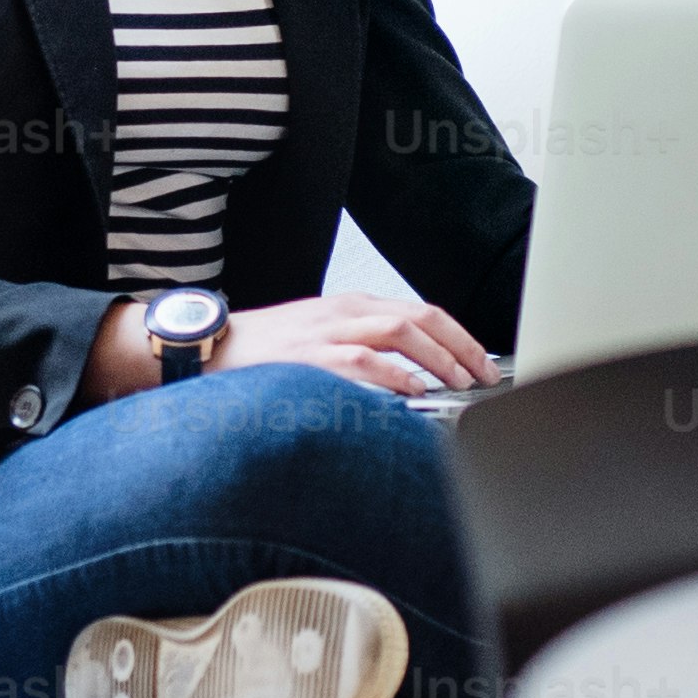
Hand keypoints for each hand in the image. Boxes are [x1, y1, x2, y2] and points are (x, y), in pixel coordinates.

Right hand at [226, 293, 505, 396]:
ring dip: (437, 358)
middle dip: (461, 346)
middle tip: (484, 375)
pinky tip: (413, 391)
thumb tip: (414, 374)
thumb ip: (366, 347)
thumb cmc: (267, 351)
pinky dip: (393, 374)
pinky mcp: (310, 355)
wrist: (213, 347)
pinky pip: (361, 359)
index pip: (422, 312)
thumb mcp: (324, 336)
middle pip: (420, 317)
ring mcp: (327, 331)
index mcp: (353, 306)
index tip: (482, 362)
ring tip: (459, 382)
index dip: (459, 336)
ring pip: (399, 331)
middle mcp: (346, 312)